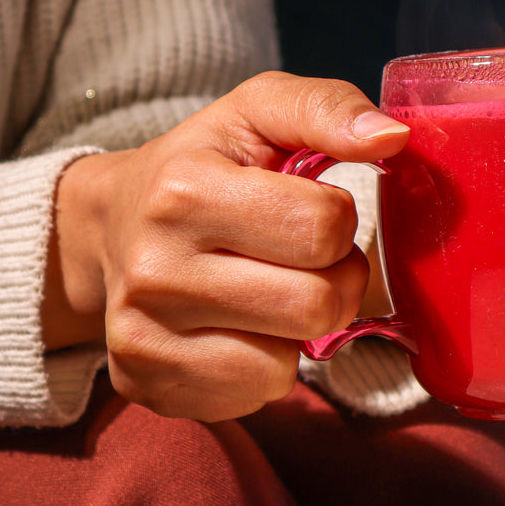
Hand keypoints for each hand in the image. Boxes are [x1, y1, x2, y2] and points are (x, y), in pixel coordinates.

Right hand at [42, 73, 409, 421]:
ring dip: (296, 330)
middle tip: (304, 261)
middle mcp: (155, 271)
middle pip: (317, 306)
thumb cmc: (203, 165)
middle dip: (333, 281)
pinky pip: (254, 397)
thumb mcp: (256, 111)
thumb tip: (392, 136)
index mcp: (184, 192)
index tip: (307, 210)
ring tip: (267, 292)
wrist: (112, 225)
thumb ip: (326, 108)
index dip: (336, 219)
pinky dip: (263, 365)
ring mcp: (143, 337)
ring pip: (286, 365)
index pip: (323, 228)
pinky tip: (237, 327)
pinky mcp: (146, 384)